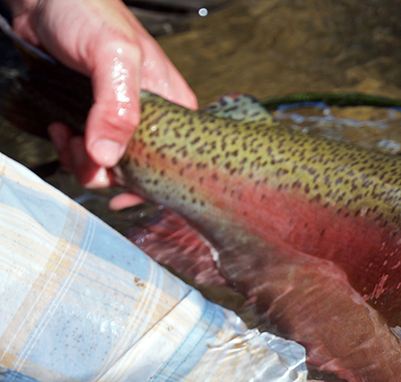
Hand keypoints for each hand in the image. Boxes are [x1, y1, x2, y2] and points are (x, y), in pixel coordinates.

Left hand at [7, 0, 196, 189]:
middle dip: (106, 171)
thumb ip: (117, 107)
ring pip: (111, 167)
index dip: (147, 181)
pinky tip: (61, 128)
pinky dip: (71, 151)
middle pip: (140, 172)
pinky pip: (89, 154)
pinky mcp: (95, 121)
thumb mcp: (112, 55)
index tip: (115, 177)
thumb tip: (109, 158)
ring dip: (82, 161)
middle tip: (81, 147)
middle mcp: (154, 120)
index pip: (174, 163)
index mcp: (175, 108)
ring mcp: (123, 122)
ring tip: (66, 134)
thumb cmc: (88, 12)